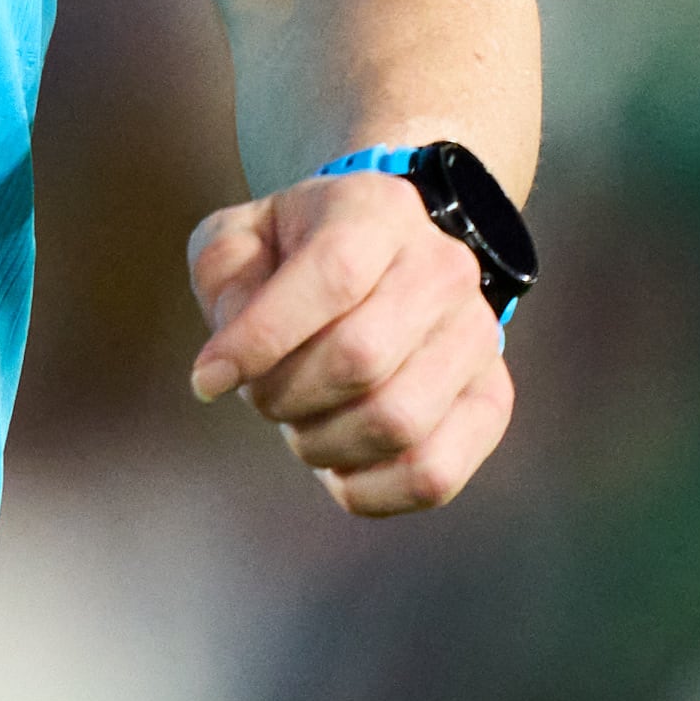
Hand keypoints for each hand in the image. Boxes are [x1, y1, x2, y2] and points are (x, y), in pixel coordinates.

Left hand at [185, 166, 513, 516]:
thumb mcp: (241, 239)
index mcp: (377, 210)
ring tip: (301, 422)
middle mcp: (442, 267)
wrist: (382, 259)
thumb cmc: (295, 254)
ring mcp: (478, 334)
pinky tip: (338, 465)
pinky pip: (435, 474)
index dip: (260, 339)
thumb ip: (225, 279)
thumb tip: (236, 357)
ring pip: (398, 422)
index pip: (330, 276)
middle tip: (262, 396)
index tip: (208, 379)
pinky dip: (370, 490)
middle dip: (285, 395)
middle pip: (361, 357)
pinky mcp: (492, 397)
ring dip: (323, 444)